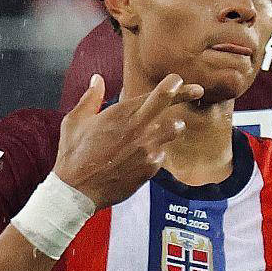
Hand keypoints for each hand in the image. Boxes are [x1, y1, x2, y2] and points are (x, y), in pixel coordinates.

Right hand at [54, 74, 203, 208]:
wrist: (77, 191)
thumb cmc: (73, 155)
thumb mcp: (75, 121)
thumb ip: (90, 98)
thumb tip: (97, 79)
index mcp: (121, 113)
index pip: (156, 93)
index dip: (174, 85)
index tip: (179, 81)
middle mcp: (138, 128)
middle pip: (169, 104)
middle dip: (186, 93)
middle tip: (197, 90)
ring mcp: (147, 149)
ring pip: (173, 131)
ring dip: (172, 127)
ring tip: (168, 127)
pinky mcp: (150, 168)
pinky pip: (161, 155)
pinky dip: (155, 153)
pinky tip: (140, 157)